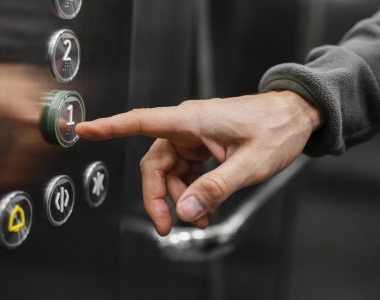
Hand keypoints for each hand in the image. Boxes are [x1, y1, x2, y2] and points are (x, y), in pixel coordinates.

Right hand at [76, 91, 321, 235]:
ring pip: (169, 173)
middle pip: (155, 164)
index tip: (84, 129)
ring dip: (178, 198)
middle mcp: (186, 127)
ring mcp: (193, 138)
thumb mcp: (249, 164)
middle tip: (166, 225)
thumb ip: (216, 188)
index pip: (141, 121)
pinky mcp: (201, 147)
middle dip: (158, 197)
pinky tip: (203, 207)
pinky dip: (190, 192)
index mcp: (191, 121)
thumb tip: (186, 210)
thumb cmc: (275, 128)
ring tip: (199, 217)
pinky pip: (185, 173)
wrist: (295, 117)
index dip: (110, 127)